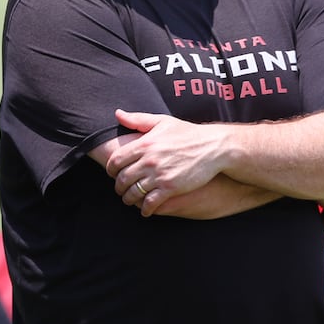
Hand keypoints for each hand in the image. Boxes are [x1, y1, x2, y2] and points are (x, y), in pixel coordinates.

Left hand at [106, 109, 225, 213]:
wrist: (213, 147)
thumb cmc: (187, 133)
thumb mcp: (162, 122)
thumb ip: (138, 119)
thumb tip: (117, 114)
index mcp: (144, 144)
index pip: (116, 161)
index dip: (111, 170)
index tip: (113, 174)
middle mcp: (149, 160)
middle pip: (123, 179)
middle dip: (118, 187)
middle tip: (120, 190)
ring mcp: (159, 175)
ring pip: (134, 192)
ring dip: (128, 199)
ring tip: (129, 200)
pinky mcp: (171, 188)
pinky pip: (150, 203)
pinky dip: (145, 209)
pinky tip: (145, 210)